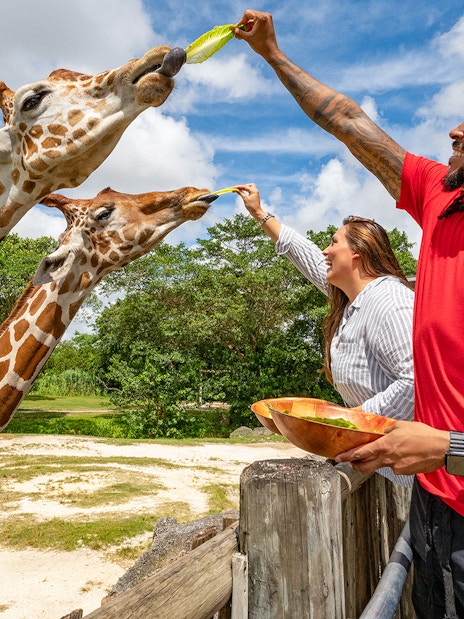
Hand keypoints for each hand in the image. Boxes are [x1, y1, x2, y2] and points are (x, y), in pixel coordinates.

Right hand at [233, 10, 279, 58]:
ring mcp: (267, 19)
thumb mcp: (248, 38)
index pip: (247, 14)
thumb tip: (232, 29)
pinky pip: (257, 23)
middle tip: (238, 33)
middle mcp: (265, 16)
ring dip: (247, 28)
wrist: (271, 52)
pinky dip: (252, 28)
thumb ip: (239, 32)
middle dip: (244, 25)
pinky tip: (248, 35)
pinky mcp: (268, 23)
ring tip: (242, 36)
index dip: (241, 21)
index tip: (237, 29)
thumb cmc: (260, 45)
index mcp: (261, 17)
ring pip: (253, 20)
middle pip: (250, 16)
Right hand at [233, 183, 264, 219]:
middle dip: (243, 186)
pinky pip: (249, 191)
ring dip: (244, 188)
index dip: (238, 187)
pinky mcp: (254, 196)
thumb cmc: (251, 206)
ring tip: (239, 190)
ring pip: (249, 188)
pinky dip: (246, 191)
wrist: (256, 212)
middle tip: (237, 189)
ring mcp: (255, 193)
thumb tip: (236, 190)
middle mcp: (255, 191)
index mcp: (254, 191)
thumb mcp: (245, 199)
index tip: (233, 187)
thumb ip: (240, 193)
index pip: (245, 186)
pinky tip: (242, 193)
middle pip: (248, 185)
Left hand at [334, 420, 449, 475]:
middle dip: (355, 465)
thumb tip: (380, 433)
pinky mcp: (405, 472)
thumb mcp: (400, 425)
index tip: (338, 459)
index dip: (347, 456)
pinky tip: (403, 454)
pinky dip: (394, 462)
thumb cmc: (422, 434)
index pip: (361, 453)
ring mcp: (396, 468)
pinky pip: (394, 467)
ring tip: (390, 450)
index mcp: (385, 446)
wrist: (441, 448)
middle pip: (365, 467)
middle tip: (351, 462)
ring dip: (379, 460)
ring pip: (381, 465)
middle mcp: (388, 459)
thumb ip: (386, 430)